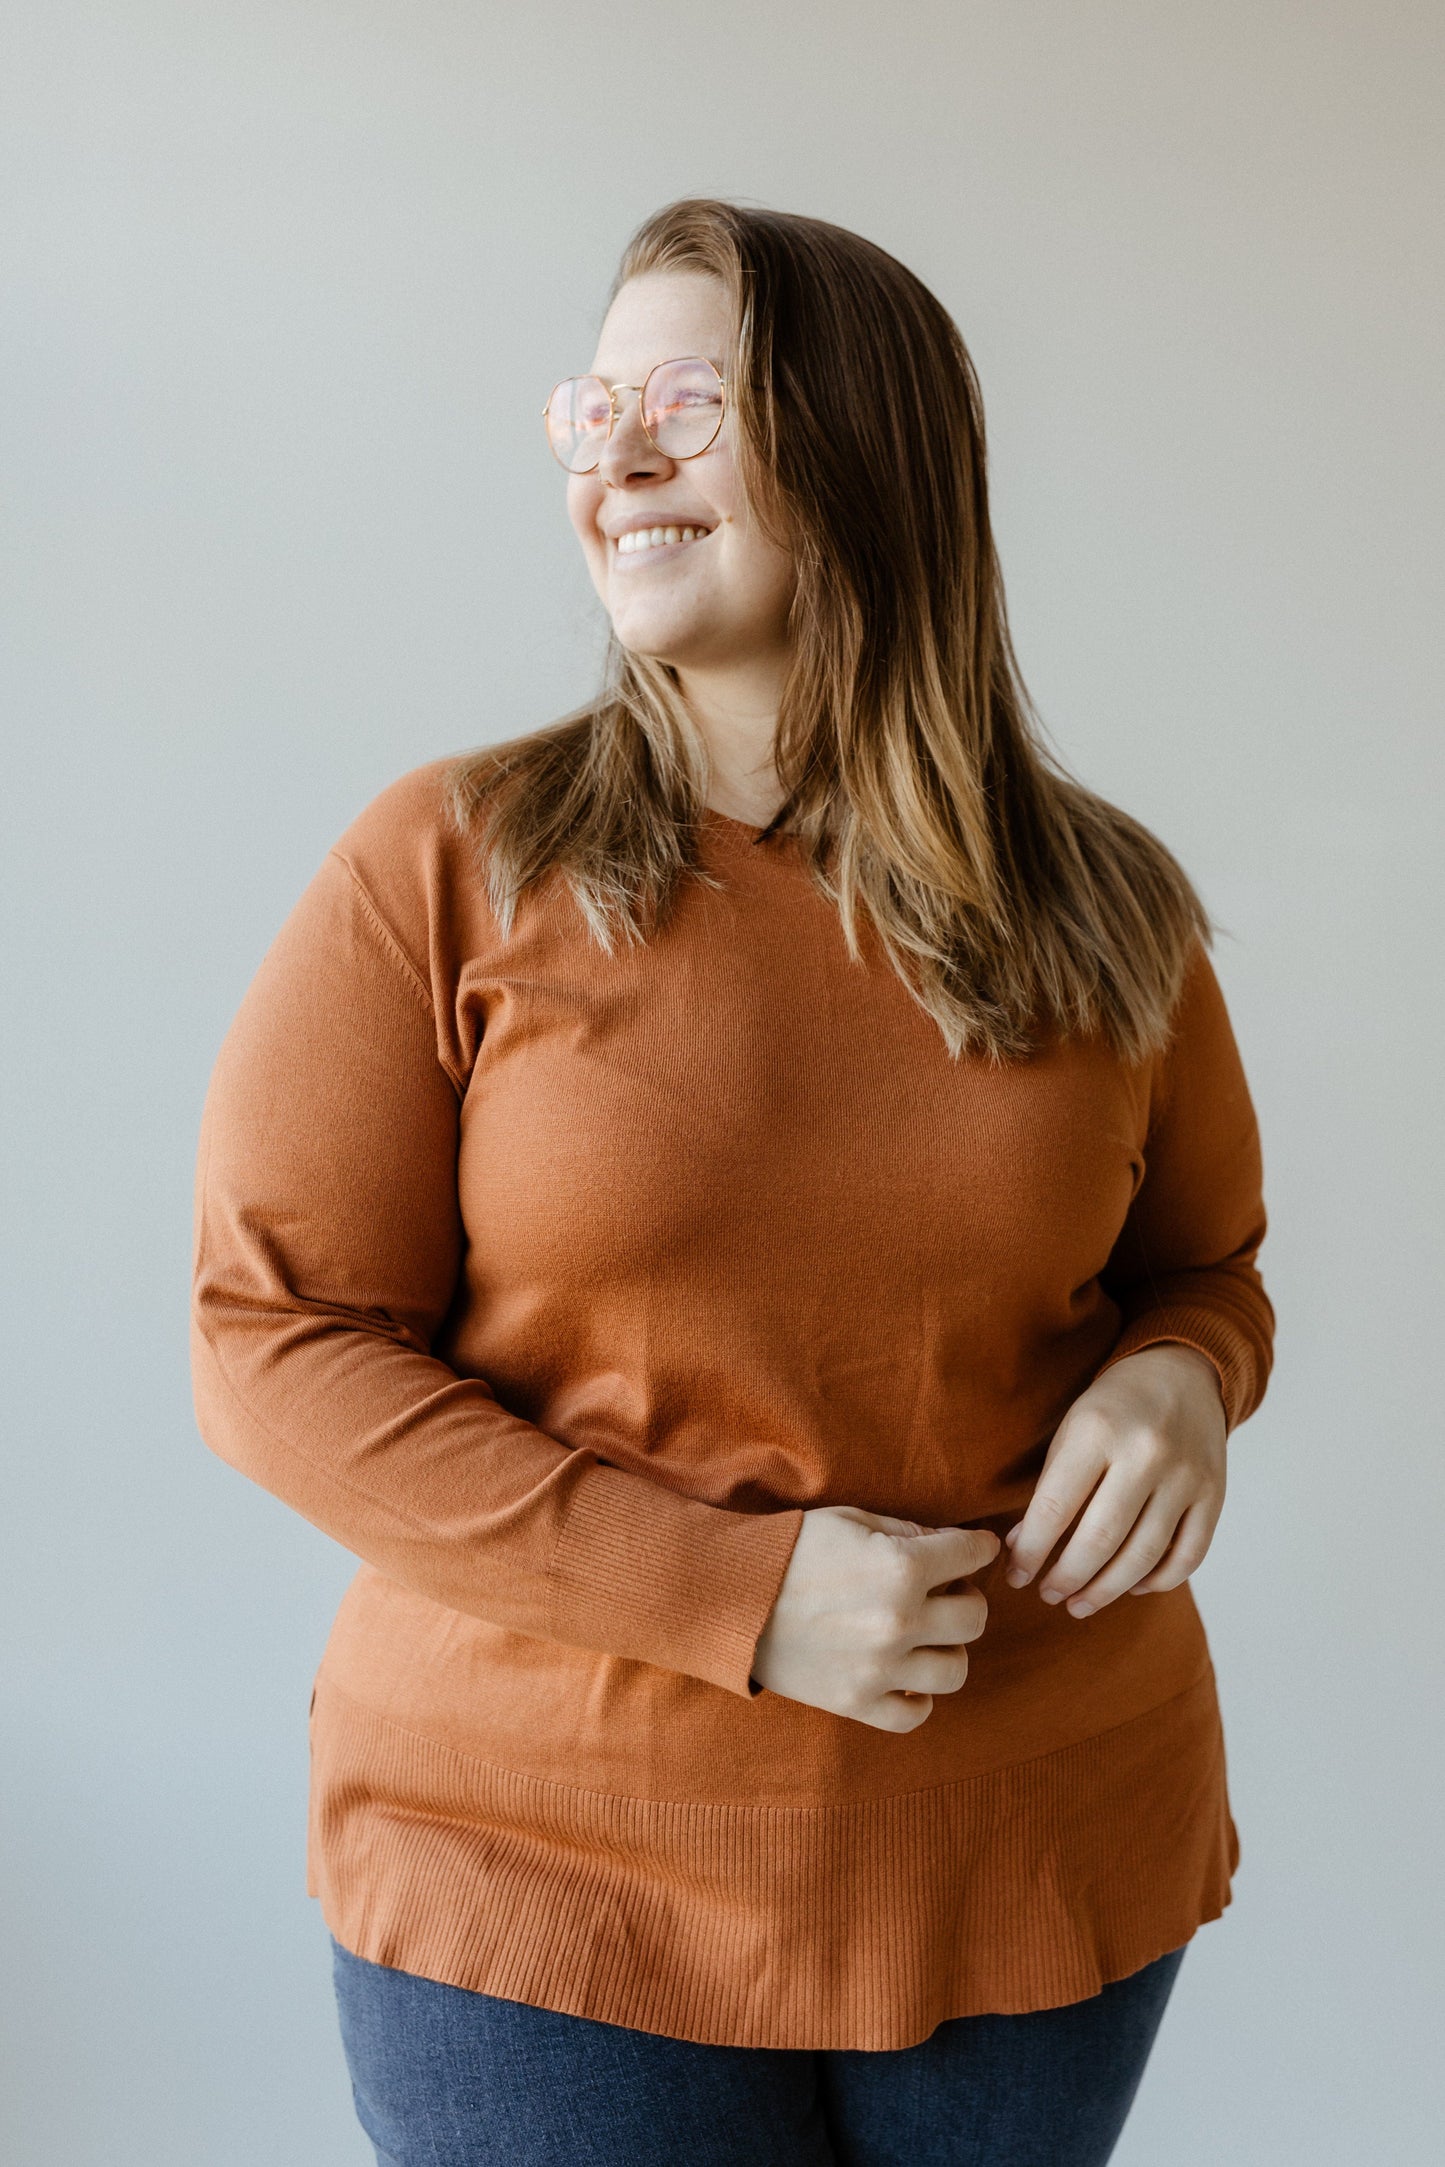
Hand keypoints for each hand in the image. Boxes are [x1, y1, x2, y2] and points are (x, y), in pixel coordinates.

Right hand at [750, 1506, 999, 1732]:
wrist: (729, 1595)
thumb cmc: (790, 1548)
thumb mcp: (851, 1518)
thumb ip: (907, 1530)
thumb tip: (947, 1543)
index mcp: (901, 1567)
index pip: (972, 1556)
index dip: (979, 1547)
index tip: (976, 1548)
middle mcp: (899, 1620)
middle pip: (975, 1618)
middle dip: (966, 1597)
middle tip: (945, 1591)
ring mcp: (880, 1667)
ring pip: (956, 1670)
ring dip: (948, 1648)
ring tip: (926, 1636)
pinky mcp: (856, 1701)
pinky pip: (915, 1714)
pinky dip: (919, 1697)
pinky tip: (905, 1674)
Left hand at [1003, 1344, 1226, 1617]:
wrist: (1182, 1372)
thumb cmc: (1113, 1407)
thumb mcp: (1071, 1430)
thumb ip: (1050, 1489)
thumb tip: (1022, 1550)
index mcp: (1098, 1430)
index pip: (1056, 1508)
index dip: (1032, 1552)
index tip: (1017, 1576)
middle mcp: (1146, 1453)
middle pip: (1100, 1540)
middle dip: (1067, 1578)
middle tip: (1048, 1595)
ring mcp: (1186, 1476)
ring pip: (1143, 1556)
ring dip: (1106, 1591)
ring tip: (1079, 1604)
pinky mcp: (1215, 1494)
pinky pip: (1188, 1556)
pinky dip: (1157, 1582)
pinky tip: (1131, 1586)